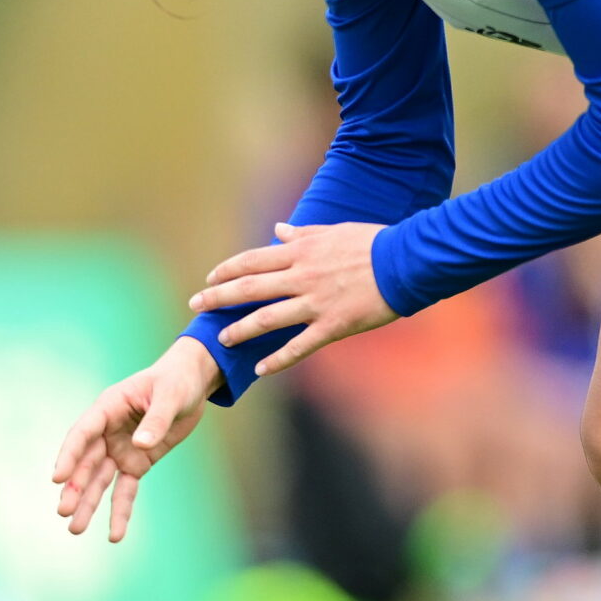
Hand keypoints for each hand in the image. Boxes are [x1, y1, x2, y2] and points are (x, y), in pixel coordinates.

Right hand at [51, 336, 221, 541]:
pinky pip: (126, 490)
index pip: (83, 433)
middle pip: (86, 463)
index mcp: (108, 407)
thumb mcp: (170, 396)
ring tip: (75, 529)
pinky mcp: (136, 464)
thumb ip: (156, 420)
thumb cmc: (176, 382)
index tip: (57, 477)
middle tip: (63, 512)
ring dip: (88, 504)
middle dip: (75, 488)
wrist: (190, 385)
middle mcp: (107, 432)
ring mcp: (120, 450)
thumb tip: (140, 446)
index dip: (69, 455)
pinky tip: (115, 535)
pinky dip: (121, 511)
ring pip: (100, 481)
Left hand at [188, 222, 397, 377]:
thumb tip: (277, 230)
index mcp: (301, 251)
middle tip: (195, 307)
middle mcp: (301, 276)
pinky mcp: (332, 325)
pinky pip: (299, 346)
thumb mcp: (334, 231)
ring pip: (267, 319)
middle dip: (218, 298)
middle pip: (249, 288)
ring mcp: (315, 303)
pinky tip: (261, 369)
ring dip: (241, 330)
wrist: (405, 261)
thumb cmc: (373, 243)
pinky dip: (278, 359)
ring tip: (222, 340)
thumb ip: (303, 234)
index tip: (209, 278)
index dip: (227, 270)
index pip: (252, 261)